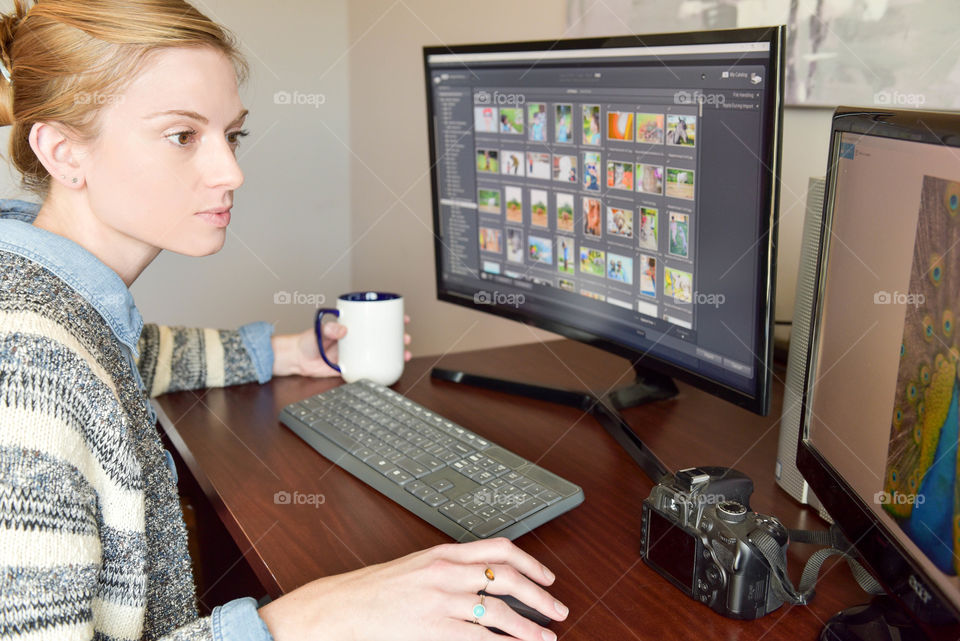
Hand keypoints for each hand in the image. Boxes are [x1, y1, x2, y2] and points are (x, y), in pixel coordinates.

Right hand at [258, 538, 567, 640]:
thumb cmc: (371, 592)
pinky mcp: (433, 628)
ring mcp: (440, 600)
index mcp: (442, 554)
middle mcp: (445, 572)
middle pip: (508, 578)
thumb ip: (447, 572)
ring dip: (529, 626)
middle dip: (540, 595)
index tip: (547, 576)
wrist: (337, 609)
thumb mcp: (413, 569)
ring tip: (546, 638)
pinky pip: (479, 638)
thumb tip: (483, 583)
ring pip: (499, 610)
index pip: (499, 549)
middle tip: (558, 608)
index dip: (531, 562)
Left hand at [271, 316, 411, 377]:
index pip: (375, 320)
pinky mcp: (353, 367)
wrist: (298, 360)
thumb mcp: (319, 330)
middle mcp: (357, 340)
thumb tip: (343, 329)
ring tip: (404, 354)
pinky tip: (391, 369)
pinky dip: (381, 369)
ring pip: (380, 353)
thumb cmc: (308, 341)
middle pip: (383, 337)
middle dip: (399, 337)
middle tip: (406, 338)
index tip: (403, 318)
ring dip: (395, 354)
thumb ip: (329, 329)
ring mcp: (356, 354)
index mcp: (353, 328)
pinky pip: (370, 368)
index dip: (391, 319)